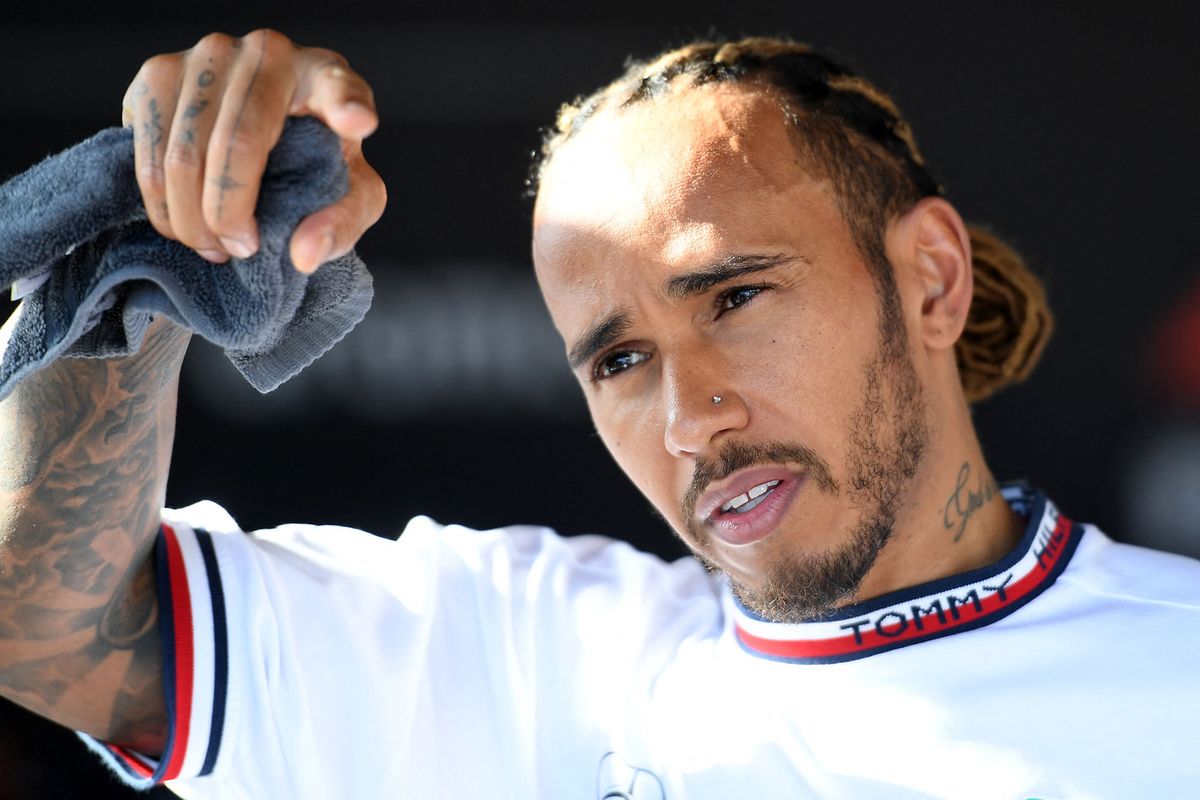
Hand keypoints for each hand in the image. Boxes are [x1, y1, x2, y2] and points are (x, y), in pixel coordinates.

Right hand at [121, 29, 385, 271]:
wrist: (267, 134)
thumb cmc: (316, 162)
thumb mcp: (349, 196)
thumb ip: (341, 223)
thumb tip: (304, 253)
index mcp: (324, 76)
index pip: (338, 86)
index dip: (346, 104)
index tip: (357, 122)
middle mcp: (264, 53)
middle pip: (234, 145)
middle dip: (227, 216)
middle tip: (239, 251)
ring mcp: (204, 57)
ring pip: (180, 156)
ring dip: (190, 220)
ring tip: (212, 245)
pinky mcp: (156, 75)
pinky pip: (144, 154)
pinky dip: (161, 205)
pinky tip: (184, 222)